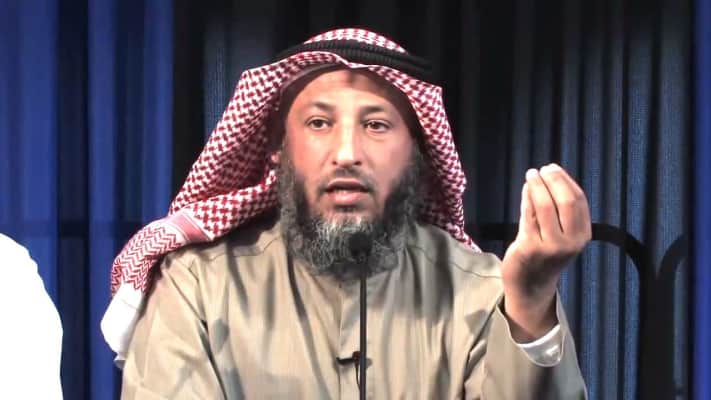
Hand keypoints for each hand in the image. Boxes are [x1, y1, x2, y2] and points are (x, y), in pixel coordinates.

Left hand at [502, 163, 590, 340]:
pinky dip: (527, 198)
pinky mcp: (530, 247)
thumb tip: (551, 178)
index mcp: (582, 236)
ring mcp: (550, 246)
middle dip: (554, 180)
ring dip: (537, 186)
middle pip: (566, 201)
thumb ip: (562, 211)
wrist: (531, 285)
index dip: (566, 181)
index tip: (554, 169)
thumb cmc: (545, 254)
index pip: (579, 201)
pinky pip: (528, 215)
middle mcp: (570, 242)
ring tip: (531, 175)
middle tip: (542, 169)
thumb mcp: (563, 234)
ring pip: (545, 206)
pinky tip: (525, 189)